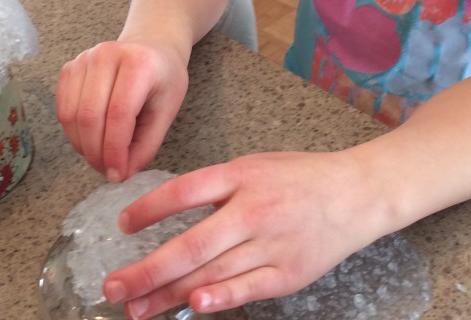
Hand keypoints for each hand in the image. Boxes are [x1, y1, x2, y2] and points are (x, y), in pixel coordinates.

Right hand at [56, 40, 188, 180]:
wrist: (150, 46)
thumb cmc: (162, 78)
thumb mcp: (167, 111)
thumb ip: (146, 145)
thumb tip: (121, 174)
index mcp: (139, 63)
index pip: (118, 113)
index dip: (114, 150)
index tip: (118, 175)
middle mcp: (107, 55)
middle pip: (89, 116)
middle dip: (96, 153)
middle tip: (108, 171)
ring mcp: (84, 59)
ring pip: (71, 115)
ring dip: (82, 145)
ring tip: (100, 157)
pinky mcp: (69, 67)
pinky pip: (62, 108)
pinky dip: (72, 132)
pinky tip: (89, 139)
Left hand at [102, 151, 383, 318]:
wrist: (357, 194)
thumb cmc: (300, 179)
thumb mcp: (255, 166)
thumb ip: (216, 188)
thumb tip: (166, 213)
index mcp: (242, 175)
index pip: (185, 191)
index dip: (150, 208)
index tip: (123, 225)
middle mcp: (254, 210)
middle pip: (192, 245)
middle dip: (147, 270)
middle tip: (113, 287)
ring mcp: (272, 244)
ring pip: (213, 274)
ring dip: (170, 294)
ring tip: (136, 308)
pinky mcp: (289, 273)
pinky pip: (248, 289)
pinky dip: (220, 299)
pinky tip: (194, 306)